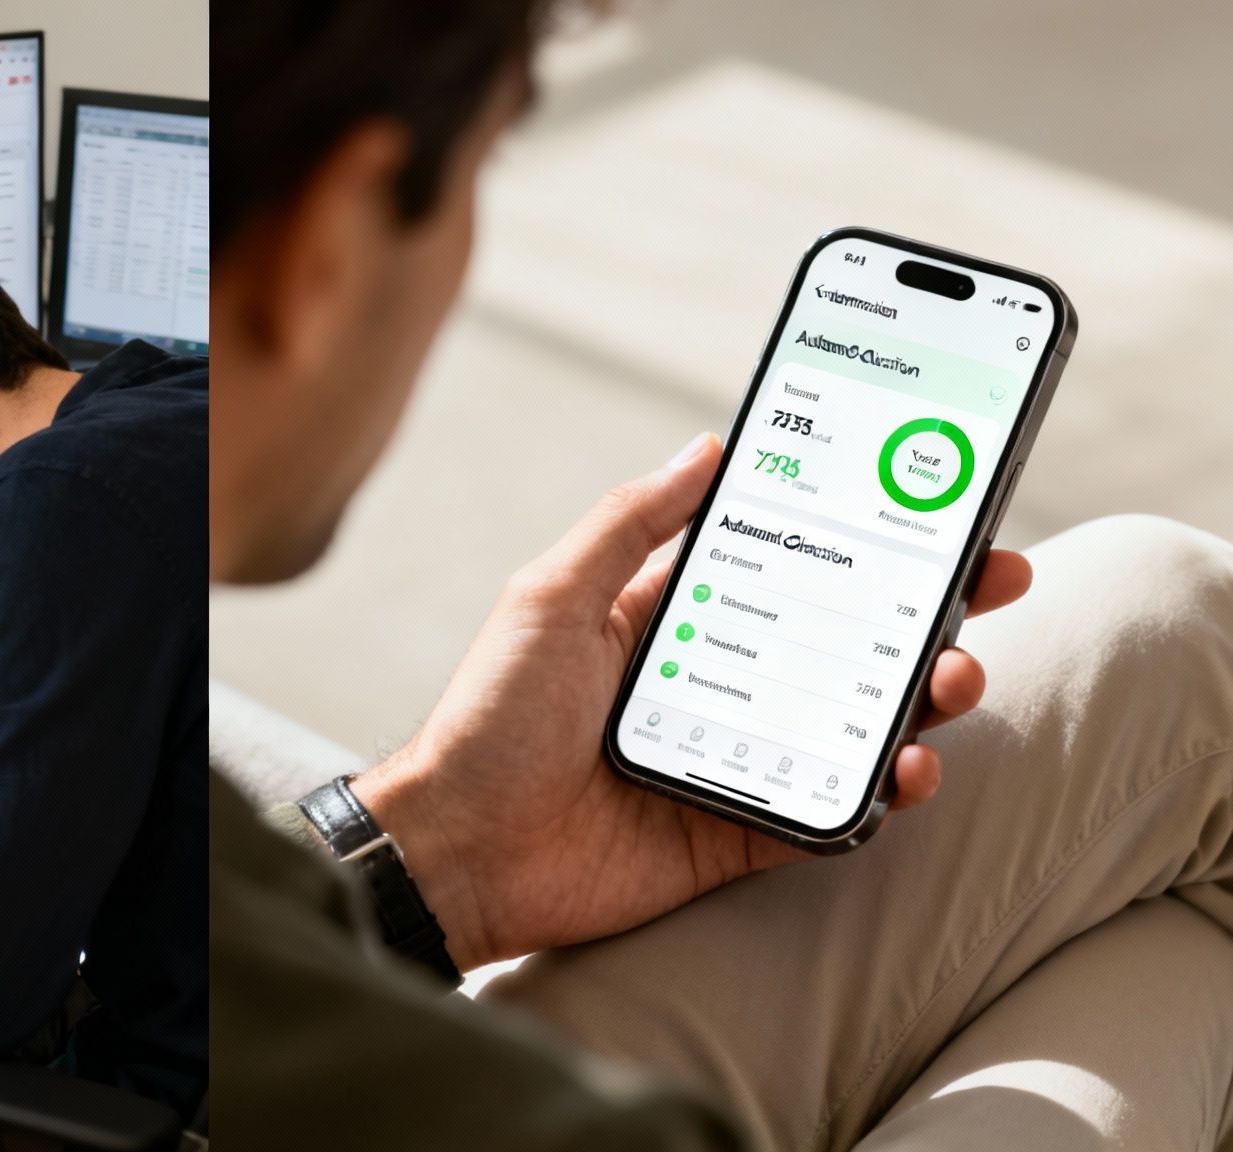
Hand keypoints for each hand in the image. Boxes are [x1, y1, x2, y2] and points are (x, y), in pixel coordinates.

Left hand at [352, 432, 1033, 970]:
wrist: (458, 849)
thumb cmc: (490, 716)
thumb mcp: (552, 596)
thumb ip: (632, 523)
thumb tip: (706, 444)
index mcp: (672, 618)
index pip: (789, 565)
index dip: (862, 540)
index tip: (935, 508)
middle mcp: (714, 681)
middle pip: (845, 638)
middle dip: (927, 610)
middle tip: (994, 585)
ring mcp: (734, 755)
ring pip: (856, 721)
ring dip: (922, 696)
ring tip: (954, 676)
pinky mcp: (740, 830)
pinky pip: (833, 809)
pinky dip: (883, 789)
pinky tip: (911, 765)